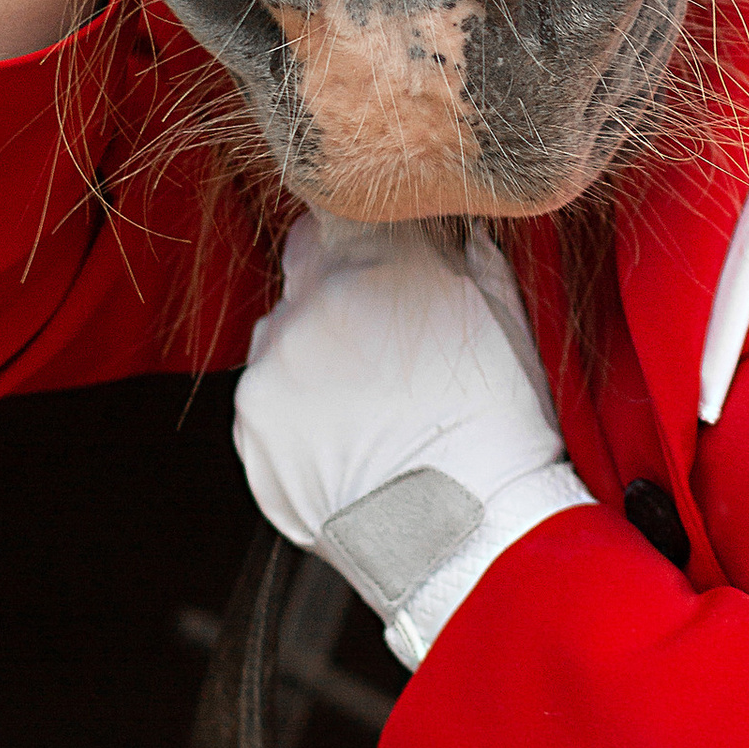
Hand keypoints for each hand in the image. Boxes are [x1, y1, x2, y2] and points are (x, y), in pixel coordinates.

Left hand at [234, 215, 592, 666]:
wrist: (465, 530)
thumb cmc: (497, 420)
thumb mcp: (497, 310)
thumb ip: (452, 248)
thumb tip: (434, 220)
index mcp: (365, 267)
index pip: (328, 217)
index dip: (353, 239)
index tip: (373, 262)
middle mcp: (302, 311)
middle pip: (301, 279)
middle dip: (332, 298)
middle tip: (381, 343)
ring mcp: (269, 374)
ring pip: (279, 342)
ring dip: (310, 357)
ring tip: (368, 406)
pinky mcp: (251, 432)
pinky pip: (266, 403)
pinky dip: (296, 413)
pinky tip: (347, 440)